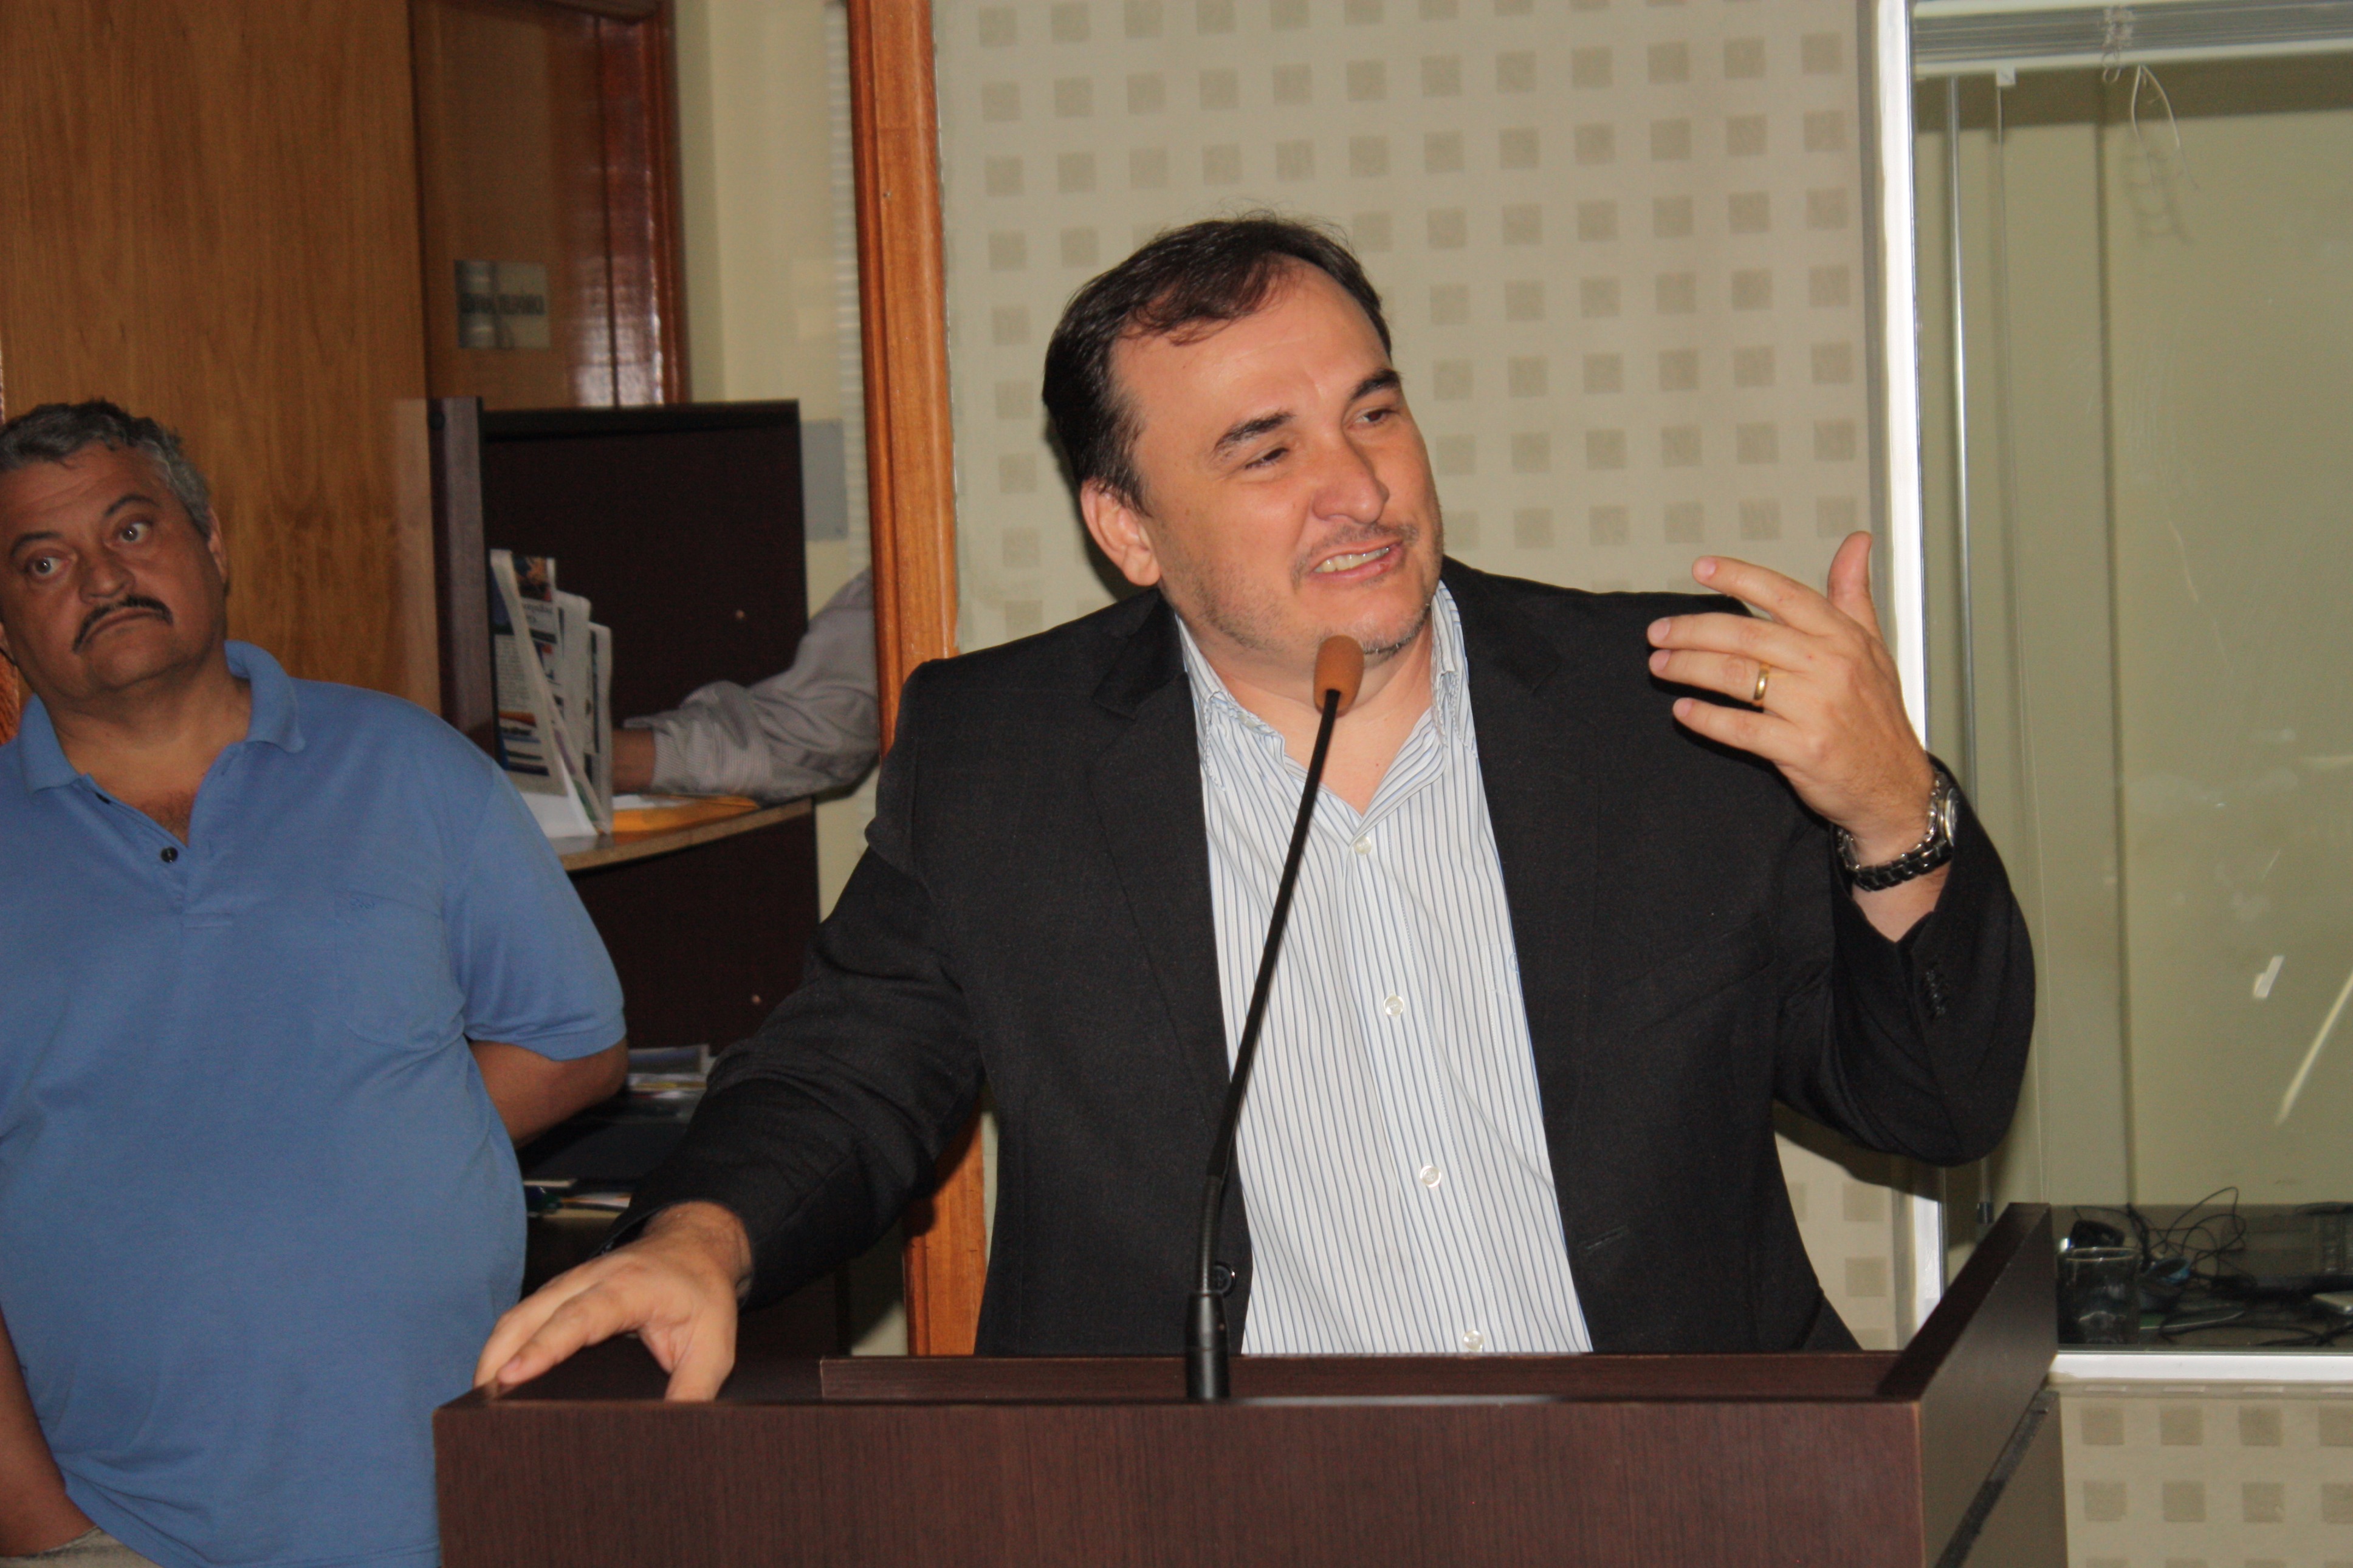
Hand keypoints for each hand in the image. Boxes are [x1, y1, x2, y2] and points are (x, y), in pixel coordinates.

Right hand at [475, 1202, 751, 1401]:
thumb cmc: (703, 1294)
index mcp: (629, 1287)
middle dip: (500, 1355)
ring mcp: (571, 1282)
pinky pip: (525, 1315)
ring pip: (520, 1314)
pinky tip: (494, 1378)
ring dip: (495, 1352)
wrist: (696, 1246)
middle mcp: (591, 1279)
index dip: (544, 1346)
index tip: (513, 1375)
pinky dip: (505, 1344)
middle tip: (478, 1404)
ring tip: (477, 1401)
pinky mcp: (561, 1292)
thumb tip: (671, 1430)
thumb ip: (694, 1387)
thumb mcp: (714, 1344)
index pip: (578, 1317)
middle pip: (531, 1314)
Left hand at [1646, 531, 1936, 866]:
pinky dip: (1707, 718)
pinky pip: (1742, 728)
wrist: (1894, 786)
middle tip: (1659, 632)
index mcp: (1843, 637)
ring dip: (1689, 668)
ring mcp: (1816, 709)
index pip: (1784, 594)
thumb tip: (1856, 542)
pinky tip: (1683, 710)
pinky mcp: (1803, 749)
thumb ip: (1853, 594)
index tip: (1701, 569)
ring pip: (1737, 677)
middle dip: (1693, 630)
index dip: (1739, 577)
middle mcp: (1830, 666)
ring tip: (1660, 665)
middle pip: (1746, 635)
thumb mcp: (1874, 648)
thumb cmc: (1876, 714)